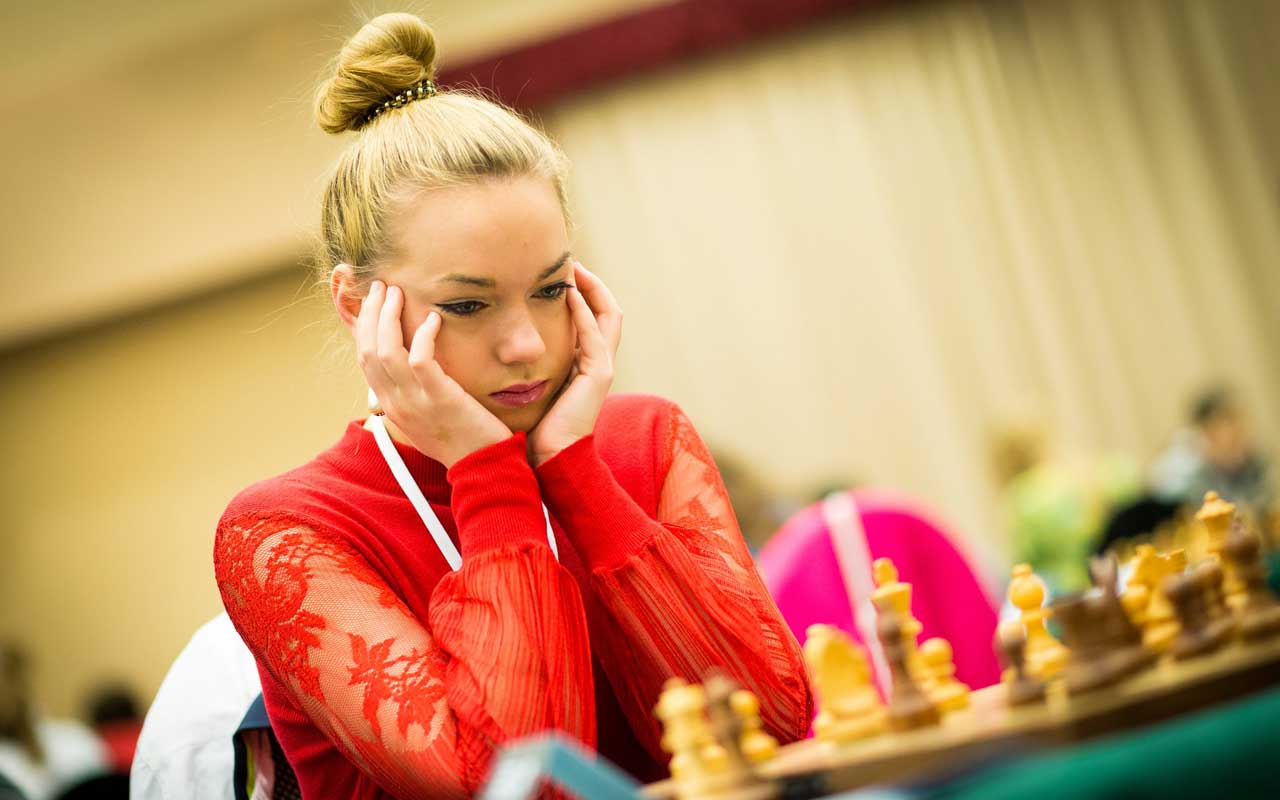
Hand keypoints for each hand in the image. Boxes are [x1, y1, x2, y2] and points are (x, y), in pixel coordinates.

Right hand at [358, 280, 510, 467]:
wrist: (483, 468)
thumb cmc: (462, 439)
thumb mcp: (427, 415)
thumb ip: (414, 392)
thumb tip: (409, 367)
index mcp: (391, 405)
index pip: (364, 359)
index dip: (364, 326)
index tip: (372, 301)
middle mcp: (395, 403)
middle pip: (368, 350)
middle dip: (372, 313)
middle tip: (381, 285)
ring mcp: (415, 402)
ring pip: (386, 351)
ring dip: (390, 317)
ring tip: (399, 292)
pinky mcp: (439, 399)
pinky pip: (420, 360)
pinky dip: (423, 335)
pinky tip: (435, 318)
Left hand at [527, 263, 622, 466]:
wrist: (550, 458)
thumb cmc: (535, 428)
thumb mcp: (532, 388)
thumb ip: (527, 366)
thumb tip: (499, 348)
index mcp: (585, 366)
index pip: (592, 320)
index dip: (582, 295)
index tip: (560, 275)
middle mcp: (599, 363)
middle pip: (608, 311)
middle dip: (592, 284)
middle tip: (571, 263)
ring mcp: (602, 367)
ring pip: (608, 315)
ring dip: (591, 289)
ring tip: (573, 268)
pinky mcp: (599, 374)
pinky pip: (594, 333)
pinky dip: (582, 311)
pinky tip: (567, 293)